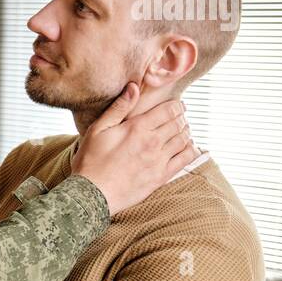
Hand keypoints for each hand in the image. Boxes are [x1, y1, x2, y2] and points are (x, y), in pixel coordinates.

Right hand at [71, 83, 196, 215]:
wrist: (93, 193)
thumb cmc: (91, 160)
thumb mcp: (98, 129)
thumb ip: (118, 108)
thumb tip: (134, 87)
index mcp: (137, 128)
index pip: (168, 110)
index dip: (177, 105)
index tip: (178, 105)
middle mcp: (152, 143)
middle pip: (178, 124)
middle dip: (181, 117)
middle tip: (180, 117)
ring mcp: (159, 161)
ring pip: (183, 140)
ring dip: (186, 132)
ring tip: (183, 130)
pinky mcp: (161, 177)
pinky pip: (185, 160)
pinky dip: (190, 150)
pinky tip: (188, 148)